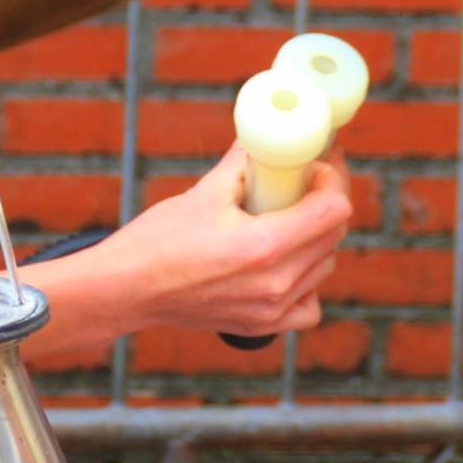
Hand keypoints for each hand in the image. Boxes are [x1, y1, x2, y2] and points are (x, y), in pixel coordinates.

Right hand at [14, 144, 351, 357]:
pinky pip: (309, 304)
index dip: (332, 179)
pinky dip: (307, 281)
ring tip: (290, 218)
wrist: (129, 289)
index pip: (333, 209)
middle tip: (305, 182)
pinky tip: (285, 264)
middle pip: (333, 235)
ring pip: (324, 266)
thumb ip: (244, 163)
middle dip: (325, 201)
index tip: (317, 165)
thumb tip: (266, 136)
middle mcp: (276, 283)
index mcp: (265, 246)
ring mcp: (271, 310)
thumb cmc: (159, 239)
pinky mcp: (262, 327)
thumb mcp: (205, 191)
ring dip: (316, 239)